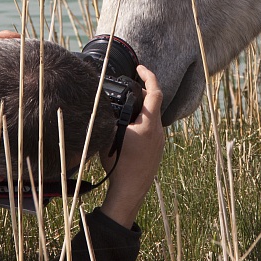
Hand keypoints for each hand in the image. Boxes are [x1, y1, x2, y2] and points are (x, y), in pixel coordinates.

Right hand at [98, 64, 164, 228]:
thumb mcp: (109, 136)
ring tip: (125, 107)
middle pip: (153, 103)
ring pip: (152, 117)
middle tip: (128, 87)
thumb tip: (101, 103)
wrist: (130, 192)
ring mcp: (159, 141)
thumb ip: (108, 117)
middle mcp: (158, 130)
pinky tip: (128, 128)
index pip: (154, 91)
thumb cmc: (119, 165)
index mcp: (149, 123)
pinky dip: (142, 123)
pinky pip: (151, 129)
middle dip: (141, 92)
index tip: (138, 68)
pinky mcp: (156, 151)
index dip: (147, 75)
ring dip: (140, 109)